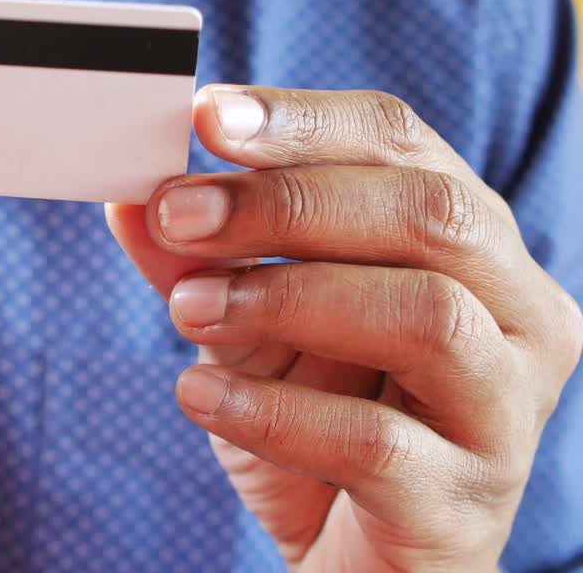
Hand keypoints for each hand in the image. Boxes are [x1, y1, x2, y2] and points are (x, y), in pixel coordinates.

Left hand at [109, 85, 582, 571]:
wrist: (347, 560)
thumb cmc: (311, 424)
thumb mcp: (244, 327)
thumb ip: (197, 260)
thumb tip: (131, 197)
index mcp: (467, 246)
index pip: (403, 145)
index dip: (305, 121)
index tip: (206, 116)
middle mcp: (515, 313)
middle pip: (429, 214)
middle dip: (288, 202)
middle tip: (179, 213)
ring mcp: (504, 410)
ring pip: (427, 315)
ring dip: (286, 297)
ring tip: (185, 311)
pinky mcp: (467, 500)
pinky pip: (378, 442)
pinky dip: (274, 410)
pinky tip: (199, 395)